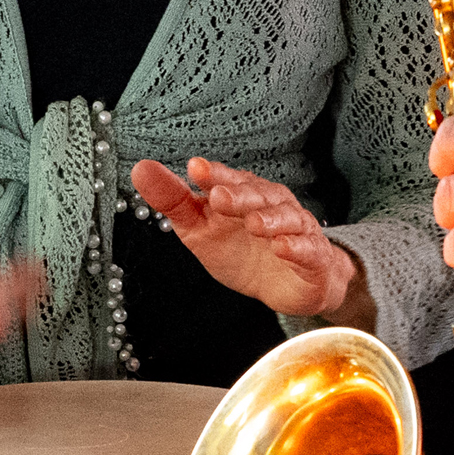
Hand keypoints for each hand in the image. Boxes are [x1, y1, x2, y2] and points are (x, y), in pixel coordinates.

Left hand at [131, 156, 373, 324]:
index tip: (194, 168)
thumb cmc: (243, 251)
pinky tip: (282, 247)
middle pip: (257, 194)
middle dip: (239, 195)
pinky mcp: (312, 255)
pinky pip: (307, 247)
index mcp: (243, 194)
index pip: (228, 180)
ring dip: (270, 219)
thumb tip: (141, 169)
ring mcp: (295, 228)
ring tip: (252, 224)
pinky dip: (296, 246)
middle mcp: (271, 205)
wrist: (289, 285)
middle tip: (218, 198)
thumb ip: (174, 201)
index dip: (214, 174)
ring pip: (286, 217)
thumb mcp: (201, 229)